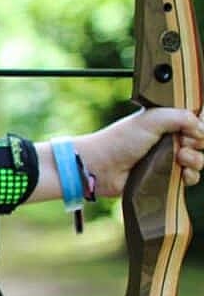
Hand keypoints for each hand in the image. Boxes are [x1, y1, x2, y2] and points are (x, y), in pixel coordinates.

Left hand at [77, 108, 203, 196]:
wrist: (101, 167)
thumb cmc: (120, 141)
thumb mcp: (152, 119)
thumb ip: (181, 117)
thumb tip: (201, 128)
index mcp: (164, 122)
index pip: (194, 123)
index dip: (198, 127)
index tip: (192, 131)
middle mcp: (168, 140)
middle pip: (199, 142)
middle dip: (198, 143)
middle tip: (183, 144)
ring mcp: (167, 160)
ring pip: (198, 160)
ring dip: (196, 159)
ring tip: (180, 158)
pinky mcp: (164, 178)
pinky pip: (189, 178)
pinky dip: (190, 176)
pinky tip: (182, 173)